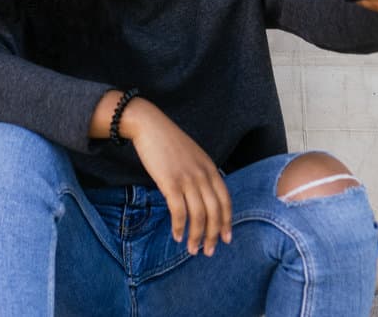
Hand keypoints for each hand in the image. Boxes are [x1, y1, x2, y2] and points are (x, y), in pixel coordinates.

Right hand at [129, 106, 232, 256]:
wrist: (150, 126)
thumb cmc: (168, 142)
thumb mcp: (193, 156)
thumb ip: (201, 174)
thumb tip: (203, 196)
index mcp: (210, 168)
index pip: (225, 200)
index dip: (227, 221)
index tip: (226, 238)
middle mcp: (203, 174)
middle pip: (215, 211)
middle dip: (213, 235)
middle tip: (208, 251)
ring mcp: (187, 178)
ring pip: (198, 215)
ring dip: (196, 236)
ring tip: (192, 250)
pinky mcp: (170, 182)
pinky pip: (179, 211)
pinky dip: (179, 227)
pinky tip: (177, 236)